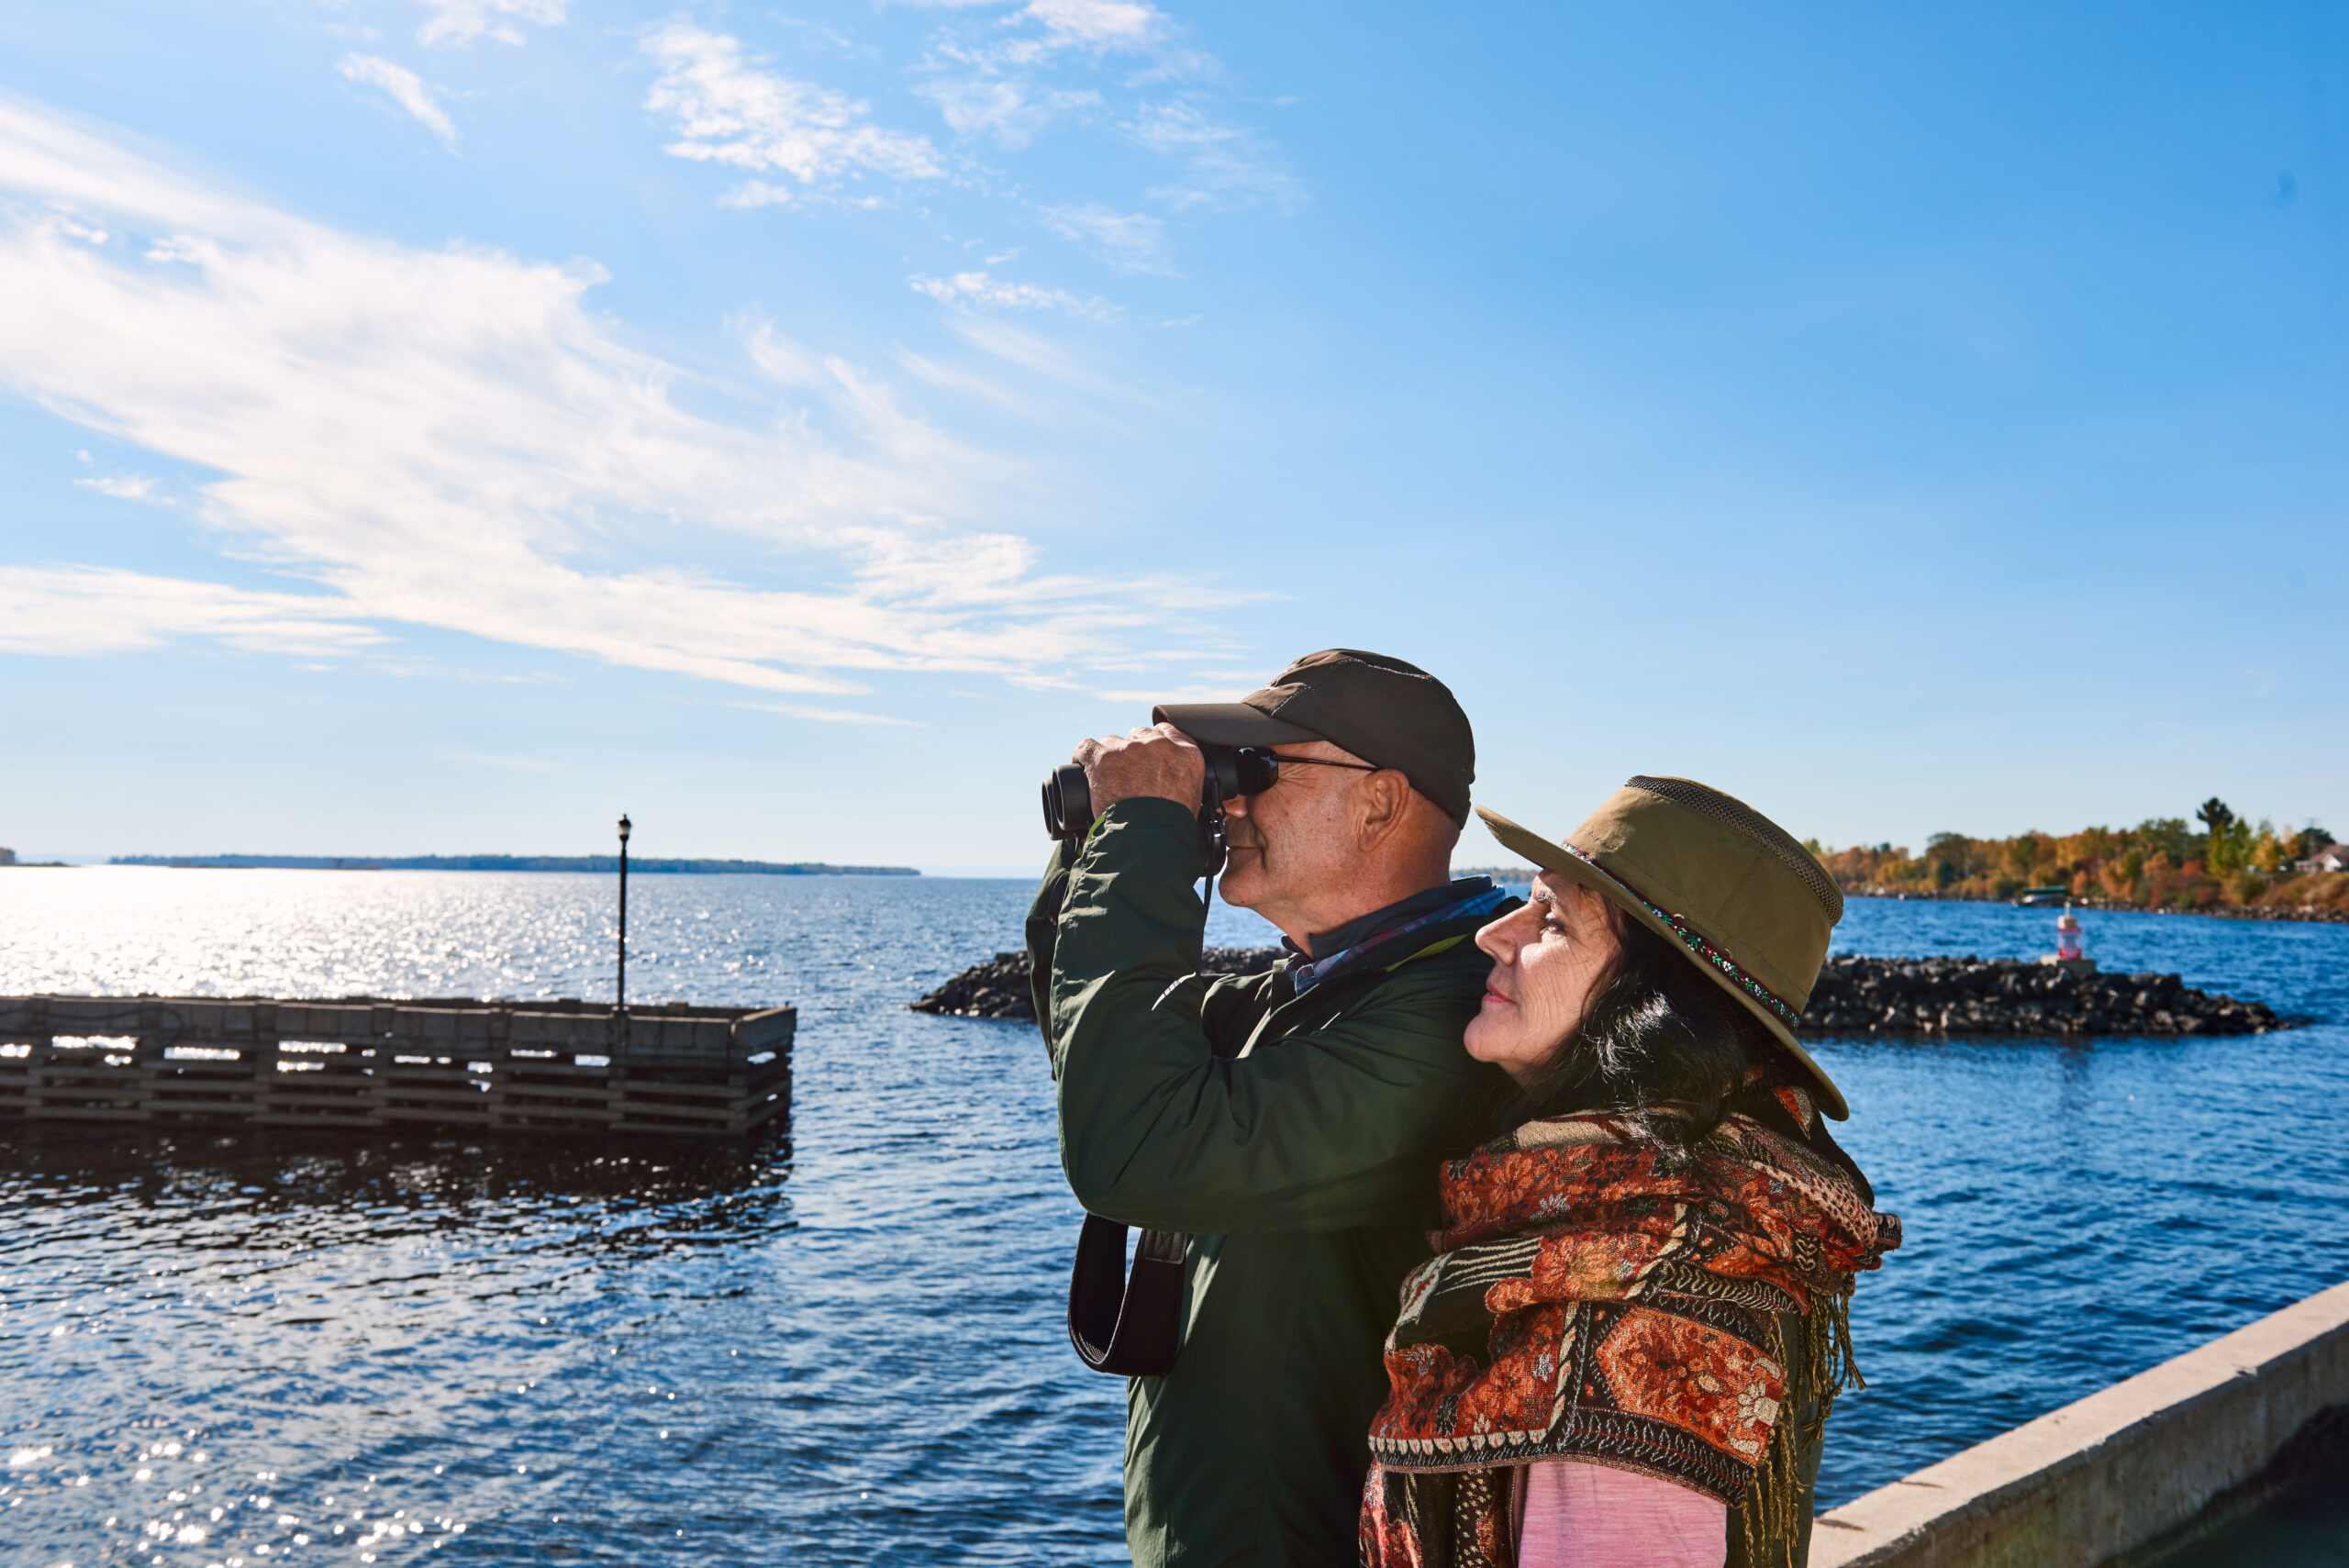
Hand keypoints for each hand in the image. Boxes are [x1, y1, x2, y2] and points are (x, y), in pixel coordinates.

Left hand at [1075, 723, 1204, 818]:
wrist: (1148, 841)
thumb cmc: (1170, 830)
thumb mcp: (1191, 800)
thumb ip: (1183, 781)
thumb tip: (1171, 784)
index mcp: (1186, 754)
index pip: (1167, 732)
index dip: (1154, 743)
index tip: (1147, 756)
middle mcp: (1159, 745)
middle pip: (1139, 736)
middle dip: (1132, 752)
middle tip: (1126, 775)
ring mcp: (1130, 749)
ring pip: (1113, 742)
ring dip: (1109, 757)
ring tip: (1104, 778)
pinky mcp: (1103, 757)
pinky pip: (1087, 747)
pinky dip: (1083, 757)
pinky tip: (1083, 768)